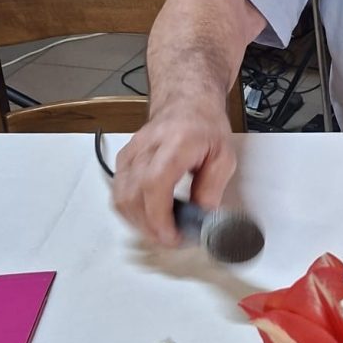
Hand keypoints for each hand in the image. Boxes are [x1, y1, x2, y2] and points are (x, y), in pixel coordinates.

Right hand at [112, 101, 237, 246]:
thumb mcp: (224, 157)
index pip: (154, 184)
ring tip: (163, 230)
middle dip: (151, 227)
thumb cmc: (204, 125)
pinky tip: (150, 217)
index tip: (171, 235)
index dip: (158, 216)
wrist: (186, 103)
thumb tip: (201, 218)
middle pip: (132, 197)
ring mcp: (130, 155)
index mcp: (174, 144)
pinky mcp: (123, 162)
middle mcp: (146, 148)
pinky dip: (132, 212)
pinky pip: (119, 194)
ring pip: (120, 199)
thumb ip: (212, 189)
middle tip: (172, 239)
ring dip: (139, 223)